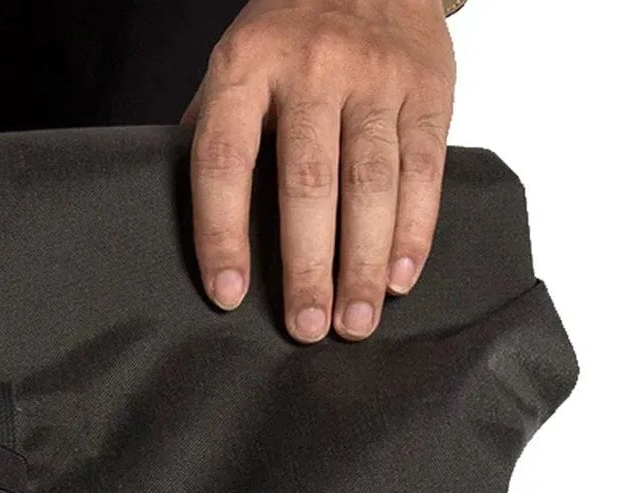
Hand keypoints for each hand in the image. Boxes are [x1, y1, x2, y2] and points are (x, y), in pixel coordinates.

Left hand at [186, 0, 455, 342]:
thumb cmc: (290, 33)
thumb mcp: (238, 63)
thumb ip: (216, 134)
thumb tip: (195, 227)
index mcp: (248, 66)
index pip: (225, 159)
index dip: (222, 232)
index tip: (227, 294)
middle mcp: (314, 68)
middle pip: (307, 182)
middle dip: (308, 265)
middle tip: (306, 328)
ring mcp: (376, 77)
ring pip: (370, 183)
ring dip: (364, 263)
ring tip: (356, 323)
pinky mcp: (428, 89)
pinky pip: (422, 170)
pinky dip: (413, 231)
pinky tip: (399, 278)